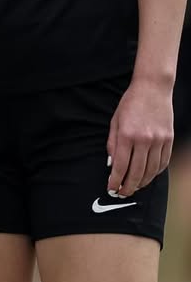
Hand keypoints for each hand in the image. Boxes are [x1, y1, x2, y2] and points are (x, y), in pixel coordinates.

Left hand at [106, 75, 173, 196]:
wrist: (153, 88)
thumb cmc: (130, 104)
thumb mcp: (115, 122)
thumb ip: (112, 144)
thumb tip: (112, 165)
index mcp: (127, 135)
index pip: (120, 166)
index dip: (115, 181)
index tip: (111, 188)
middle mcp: (144, 140)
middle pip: (136, 172)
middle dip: (128, 187)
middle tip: (122, 193)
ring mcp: (159, 140)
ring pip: (151, 170)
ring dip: (142, 182)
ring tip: (134, 187)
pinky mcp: (169, 139)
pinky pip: (163, 162)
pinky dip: (155, 172)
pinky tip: (148, 176)